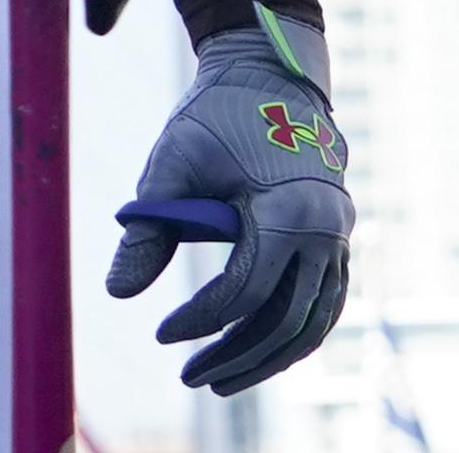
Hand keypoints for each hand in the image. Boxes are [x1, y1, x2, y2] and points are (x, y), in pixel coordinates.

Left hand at [109, 3, 351, 391]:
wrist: (271, 78)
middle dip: (238, 356)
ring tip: (219, 381)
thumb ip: (148, 229)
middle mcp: (326, 232)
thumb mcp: (171, 163)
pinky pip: (323, 305)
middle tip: (191, 379)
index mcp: (289, 210)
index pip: (247, 290)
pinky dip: (292, 335)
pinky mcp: (337, 243)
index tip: (162, 336)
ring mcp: (340, 241)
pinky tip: (255, 355)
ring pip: (313, 323)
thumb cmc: (215, 115)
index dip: (201, 320)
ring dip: (268, 358)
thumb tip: (117, 292)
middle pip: (287, 321)